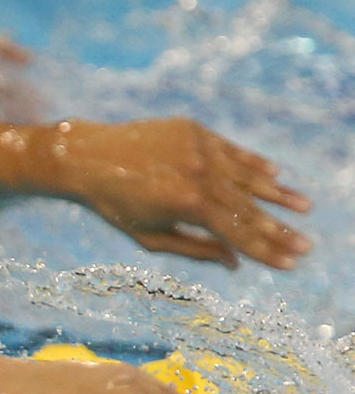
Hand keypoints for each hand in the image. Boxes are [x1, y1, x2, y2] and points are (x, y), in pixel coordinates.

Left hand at [58, 118, 311, 269]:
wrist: (87, 157)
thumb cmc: (116, 204)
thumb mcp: (151, 236)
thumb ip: (196, 249)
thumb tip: (235, 262)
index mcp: (188, 205)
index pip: (238, 233)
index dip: (266, 251)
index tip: (291, 263)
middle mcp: (199, 174)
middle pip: (249, 207)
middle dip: (279, 229)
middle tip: (307, 246)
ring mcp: (198, 148)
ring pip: (246, 177)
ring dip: (277, 194)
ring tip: (305, 208)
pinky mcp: (193, 130)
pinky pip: (230, 150)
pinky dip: (253, 163)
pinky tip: (275, 174)